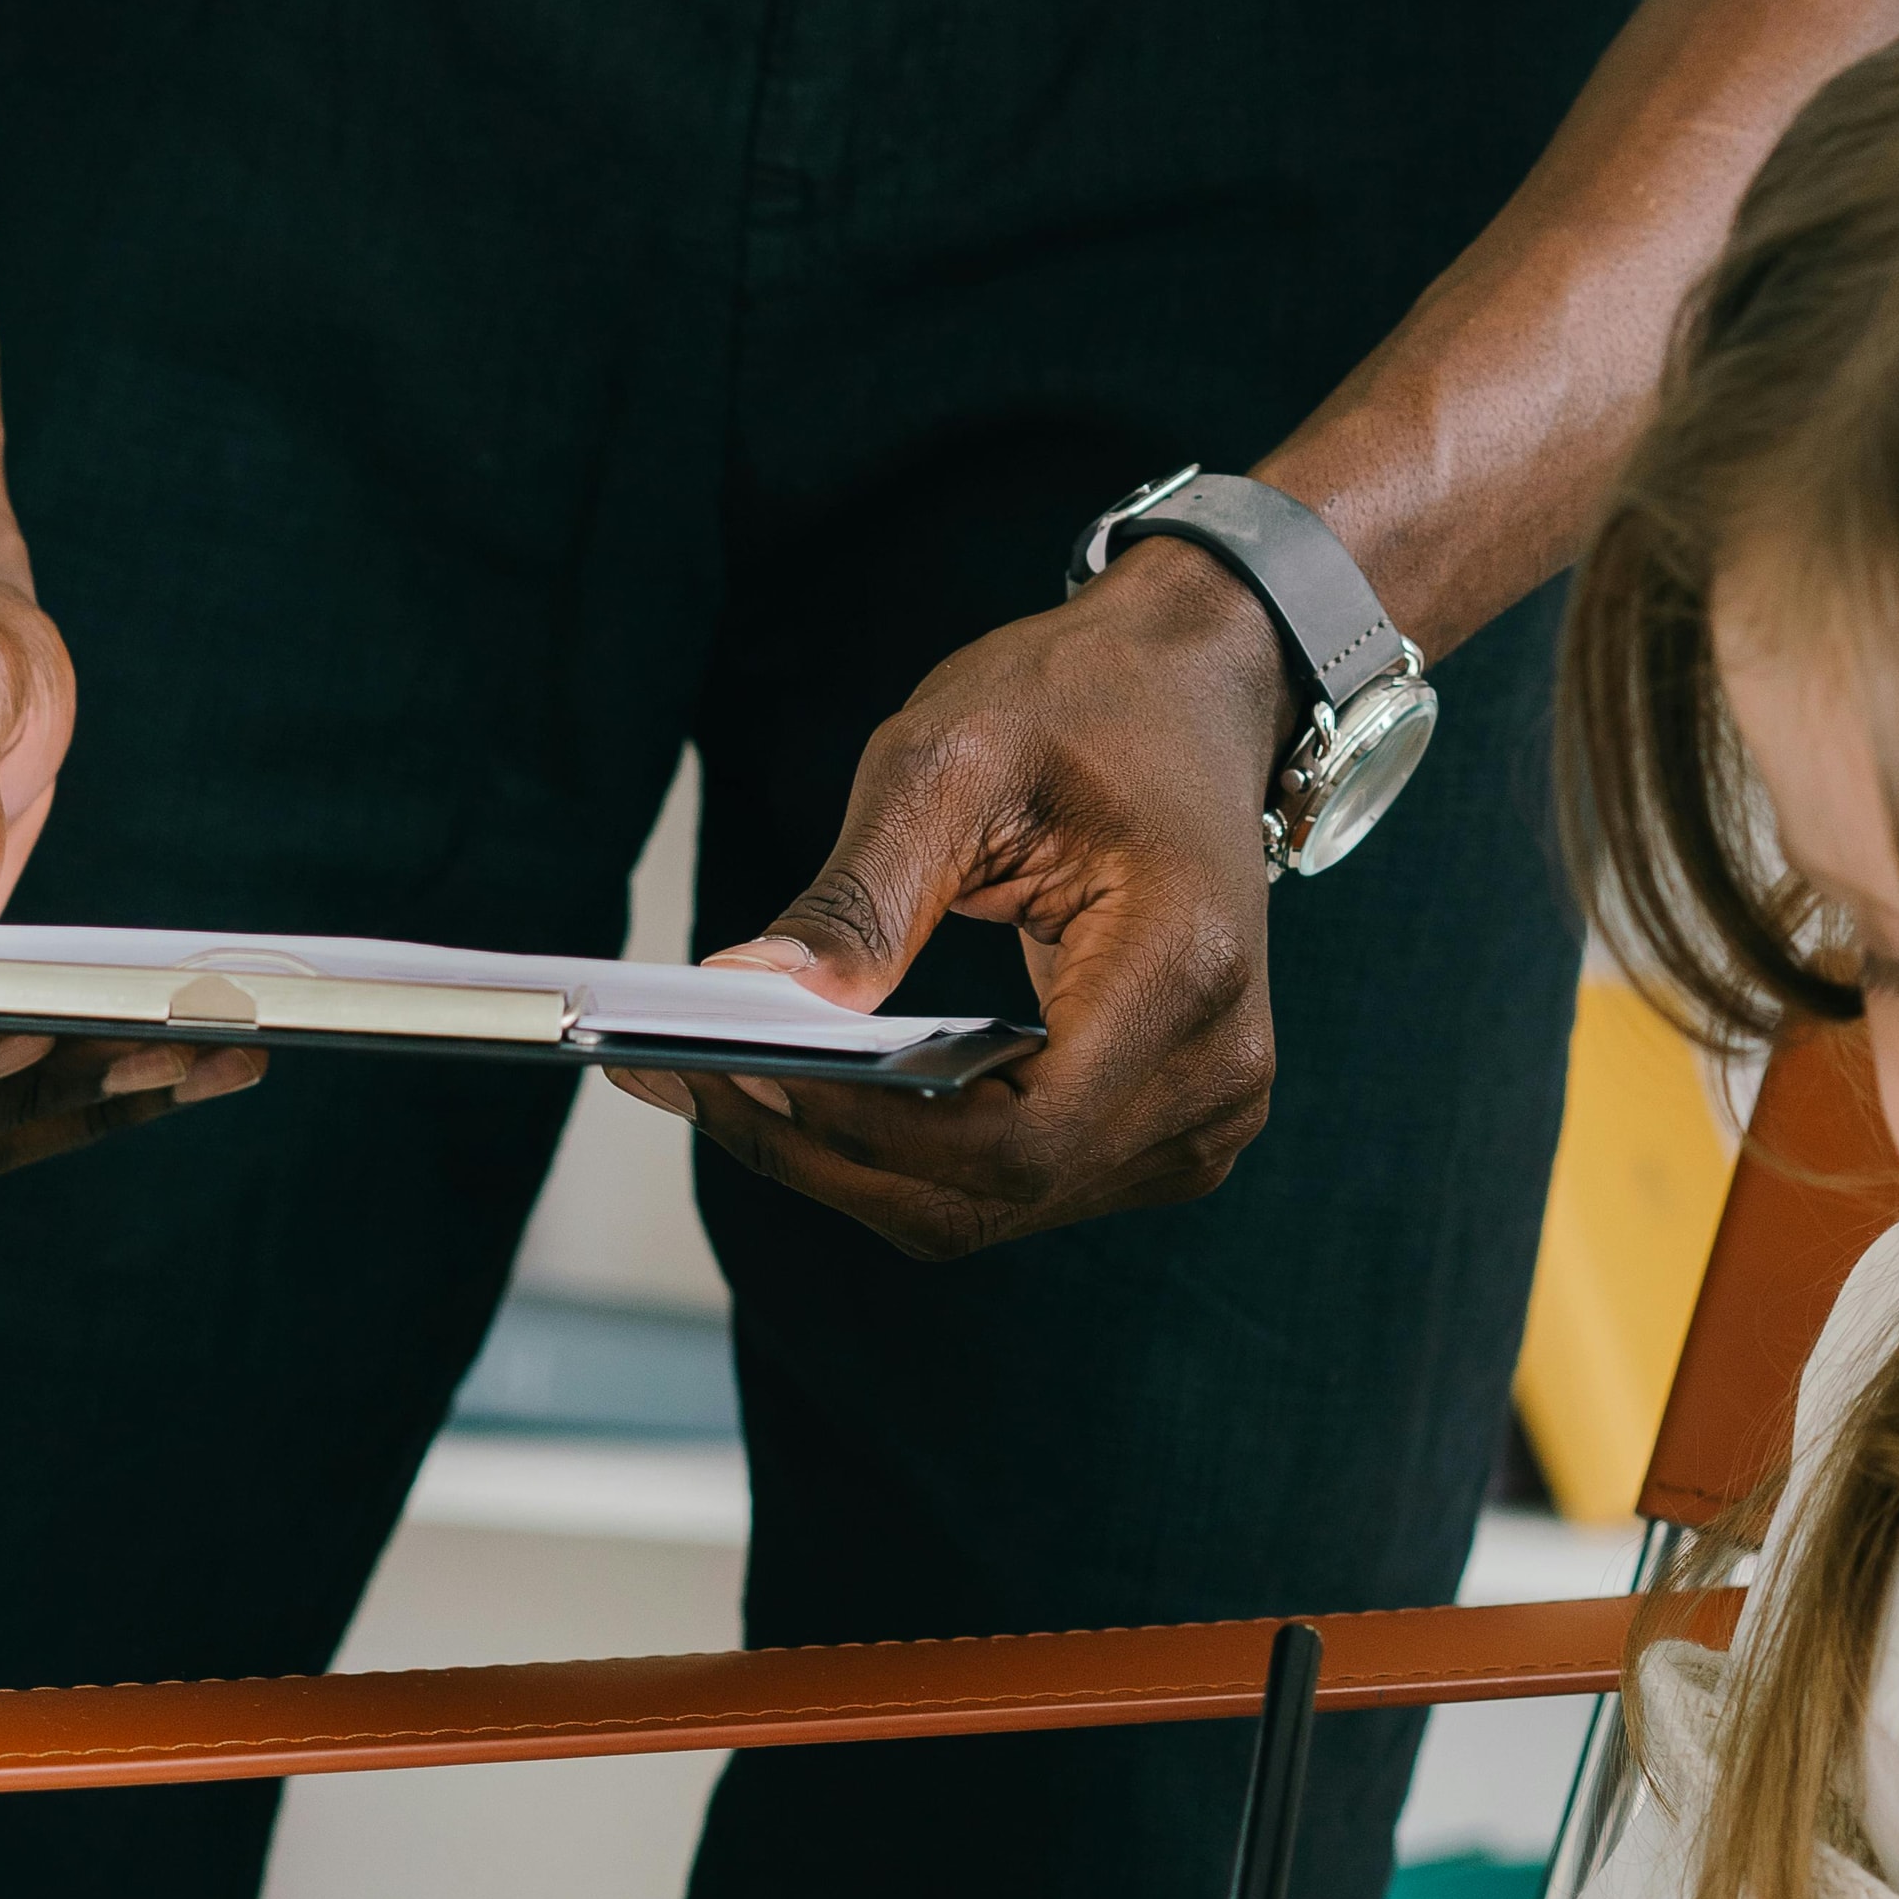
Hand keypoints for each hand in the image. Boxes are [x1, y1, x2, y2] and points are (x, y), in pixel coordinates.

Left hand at [606, 541, 1293, 1257]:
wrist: (1190, 690)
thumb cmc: (1083, 705)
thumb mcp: (951, 763)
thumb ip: (859, 899)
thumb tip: (745, 998)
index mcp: (1185, 974)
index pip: (1013, 1137)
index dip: (863, 1130)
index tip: (728, 1073)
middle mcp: (1216, 1076)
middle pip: (992, 1194)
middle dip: (826, 1152)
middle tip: (683, 1082)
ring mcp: (1200, 1116)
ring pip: (991, 1207)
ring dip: (851, 1161)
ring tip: (728, 1080)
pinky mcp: (1160, 1128)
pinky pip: (1011, 1183)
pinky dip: (904, 1149)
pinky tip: (821, 1087)